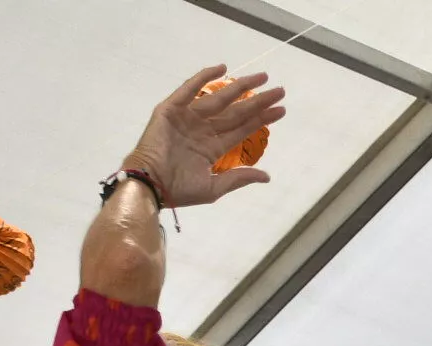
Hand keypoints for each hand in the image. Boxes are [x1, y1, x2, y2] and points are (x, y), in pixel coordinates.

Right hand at [126, 66, 285, 206]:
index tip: (281, 110)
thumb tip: (266, 176)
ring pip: (220, 99)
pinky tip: (223, 69)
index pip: (242, 129)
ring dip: (240, 87)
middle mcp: (202, 130)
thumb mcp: (214, 188)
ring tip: (263, 78)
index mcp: (212, 148)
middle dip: (258, 101)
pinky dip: (204, 77)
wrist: (150, 185)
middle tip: (280, 91)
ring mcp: (188, 118)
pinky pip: (190, 89)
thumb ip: (239, 178)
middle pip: (236, 112)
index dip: (261, 119)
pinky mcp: (171, 109)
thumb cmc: (178, 190)